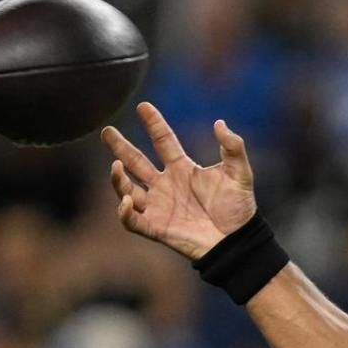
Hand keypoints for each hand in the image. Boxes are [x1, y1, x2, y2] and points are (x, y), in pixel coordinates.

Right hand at [102, 102, 256, 260]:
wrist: (238, 241)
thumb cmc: (239, 208)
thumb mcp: (240, 173)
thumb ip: (233, 147)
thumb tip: (219, 122)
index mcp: (183, 168)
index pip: (162, 141)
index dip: (153, 123)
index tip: (143, 106)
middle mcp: (166, 184)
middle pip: (136, 161)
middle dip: (120, 147)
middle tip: (107, 132)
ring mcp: (159, 206)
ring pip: (127, 188)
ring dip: (118, 178)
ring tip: (116, 165)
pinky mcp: (156, 228)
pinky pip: (131, 220)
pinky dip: (124, 211)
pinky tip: (127, 199)